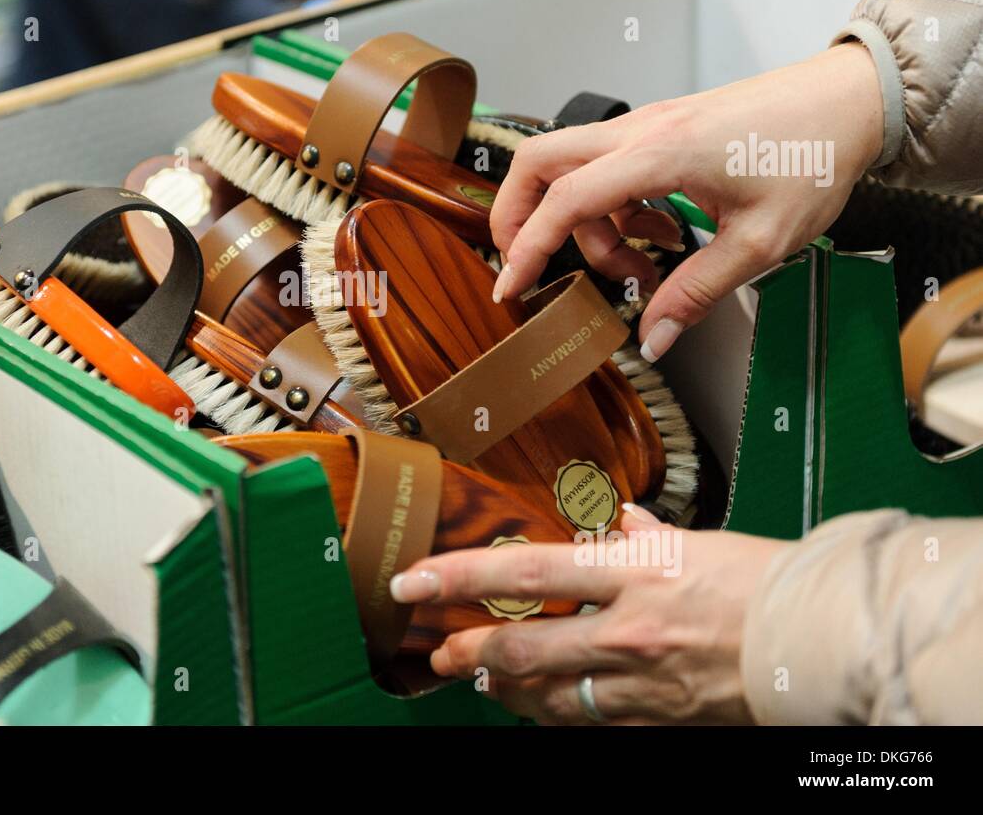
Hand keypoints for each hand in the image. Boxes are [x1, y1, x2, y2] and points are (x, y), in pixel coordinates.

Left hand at [390, 505, 786, 723]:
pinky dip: (554, 712)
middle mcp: (628, 628)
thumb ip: (643, 534)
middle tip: (439, 650)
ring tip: (479, 675)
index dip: (460, 576)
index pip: (526, 570)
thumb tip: (615, 521)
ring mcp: (641, 681)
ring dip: (503, 686)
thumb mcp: (698, 541)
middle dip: (468, 649)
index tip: (414, 580)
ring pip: (546, 694)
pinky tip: (538, 704)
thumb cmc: (769, 582)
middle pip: (522, 645)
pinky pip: (589, 721)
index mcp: (635, 570)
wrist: (827, 644)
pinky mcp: (658, 718)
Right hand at [490, 42, 883, 360]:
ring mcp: (646, 126)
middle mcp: (640, 132)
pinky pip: (608, 168)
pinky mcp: (660, 129)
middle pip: (539, 162)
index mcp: (658, 155)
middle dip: (519, 216)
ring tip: (638, 263)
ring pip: (571, 167)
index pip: (564, 201)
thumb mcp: (760, 242)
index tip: (510, 287)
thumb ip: (696, 292)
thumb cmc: (812, 156)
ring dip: (584, 223)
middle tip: (528, 264)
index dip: (527, 248)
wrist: (847, 101)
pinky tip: (660, 233)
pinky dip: (613, 207)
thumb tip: (652, 337)